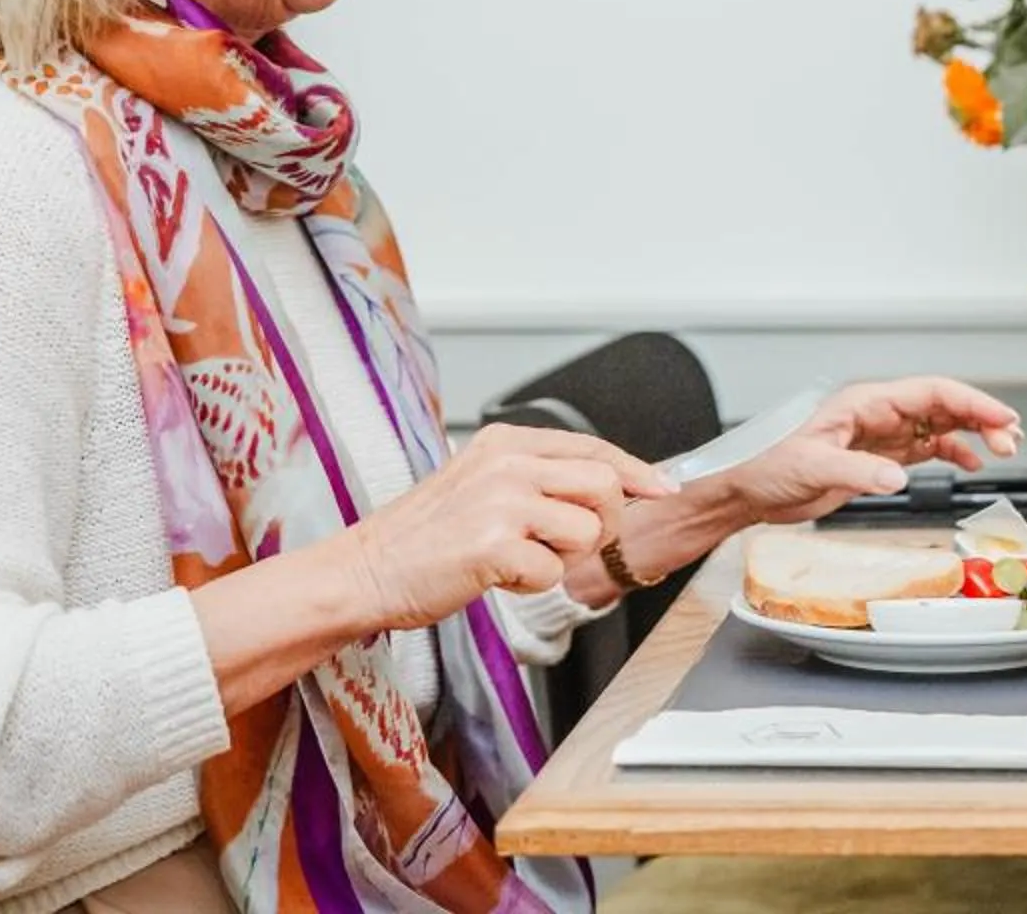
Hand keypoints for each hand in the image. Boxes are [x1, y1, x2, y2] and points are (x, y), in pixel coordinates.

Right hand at [336, 424, 673, 629]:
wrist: (363, 572)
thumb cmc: (424, 536)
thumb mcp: (482, 484)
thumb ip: (539, 478)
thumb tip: (612, 484)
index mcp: (506, 442)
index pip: (594, 448)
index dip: (637, 471)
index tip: (664, 488)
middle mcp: (507, 464)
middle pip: (606, 485)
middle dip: (604, 523)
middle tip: (567, 544)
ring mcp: (500, 503)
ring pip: (588, 530)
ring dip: (564, 557)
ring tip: (519, 560)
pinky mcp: (492, 546)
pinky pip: (552, 571)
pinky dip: (532, 584)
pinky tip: (496, 577)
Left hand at [707, 376, 1023, 525]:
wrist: (748, 490)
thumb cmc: (768, 466)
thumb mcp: (811, 467)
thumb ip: (858, 470)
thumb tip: (899, 476)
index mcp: (866, 402)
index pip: (931, 393)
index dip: (972, 402)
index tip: (1002, 417)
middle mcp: (879, 413)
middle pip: (944, 405)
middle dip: (982, 417)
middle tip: (1011, 439)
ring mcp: (881, 434)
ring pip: (940, 425)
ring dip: (973, 433)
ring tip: (1002, 448)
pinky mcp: (878, 457)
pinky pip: (926, 448)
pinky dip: (952, 453)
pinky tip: (970, 464)